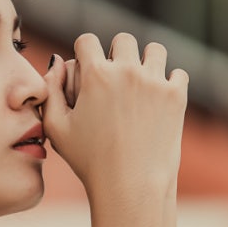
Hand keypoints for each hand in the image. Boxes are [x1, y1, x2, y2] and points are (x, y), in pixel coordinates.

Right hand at [42, 33, 188, 198]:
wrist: (131, 187)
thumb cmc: (89, 162)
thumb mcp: (55, 128)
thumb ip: (50, 91)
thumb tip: (57, 62)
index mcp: (95, 75)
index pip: (87, 41)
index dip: (85, 53)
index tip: (89, 68)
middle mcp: (126, 71)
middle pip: (123, 40)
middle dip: (118, 54)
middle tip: (117, 77)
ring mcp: (154, 82)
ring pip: (155, 50)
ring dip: (147, 62)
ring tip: (141, 83)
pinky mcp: (176, 96)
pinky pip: (177, 74)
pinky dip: (170, 83)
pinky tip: (159, 100)